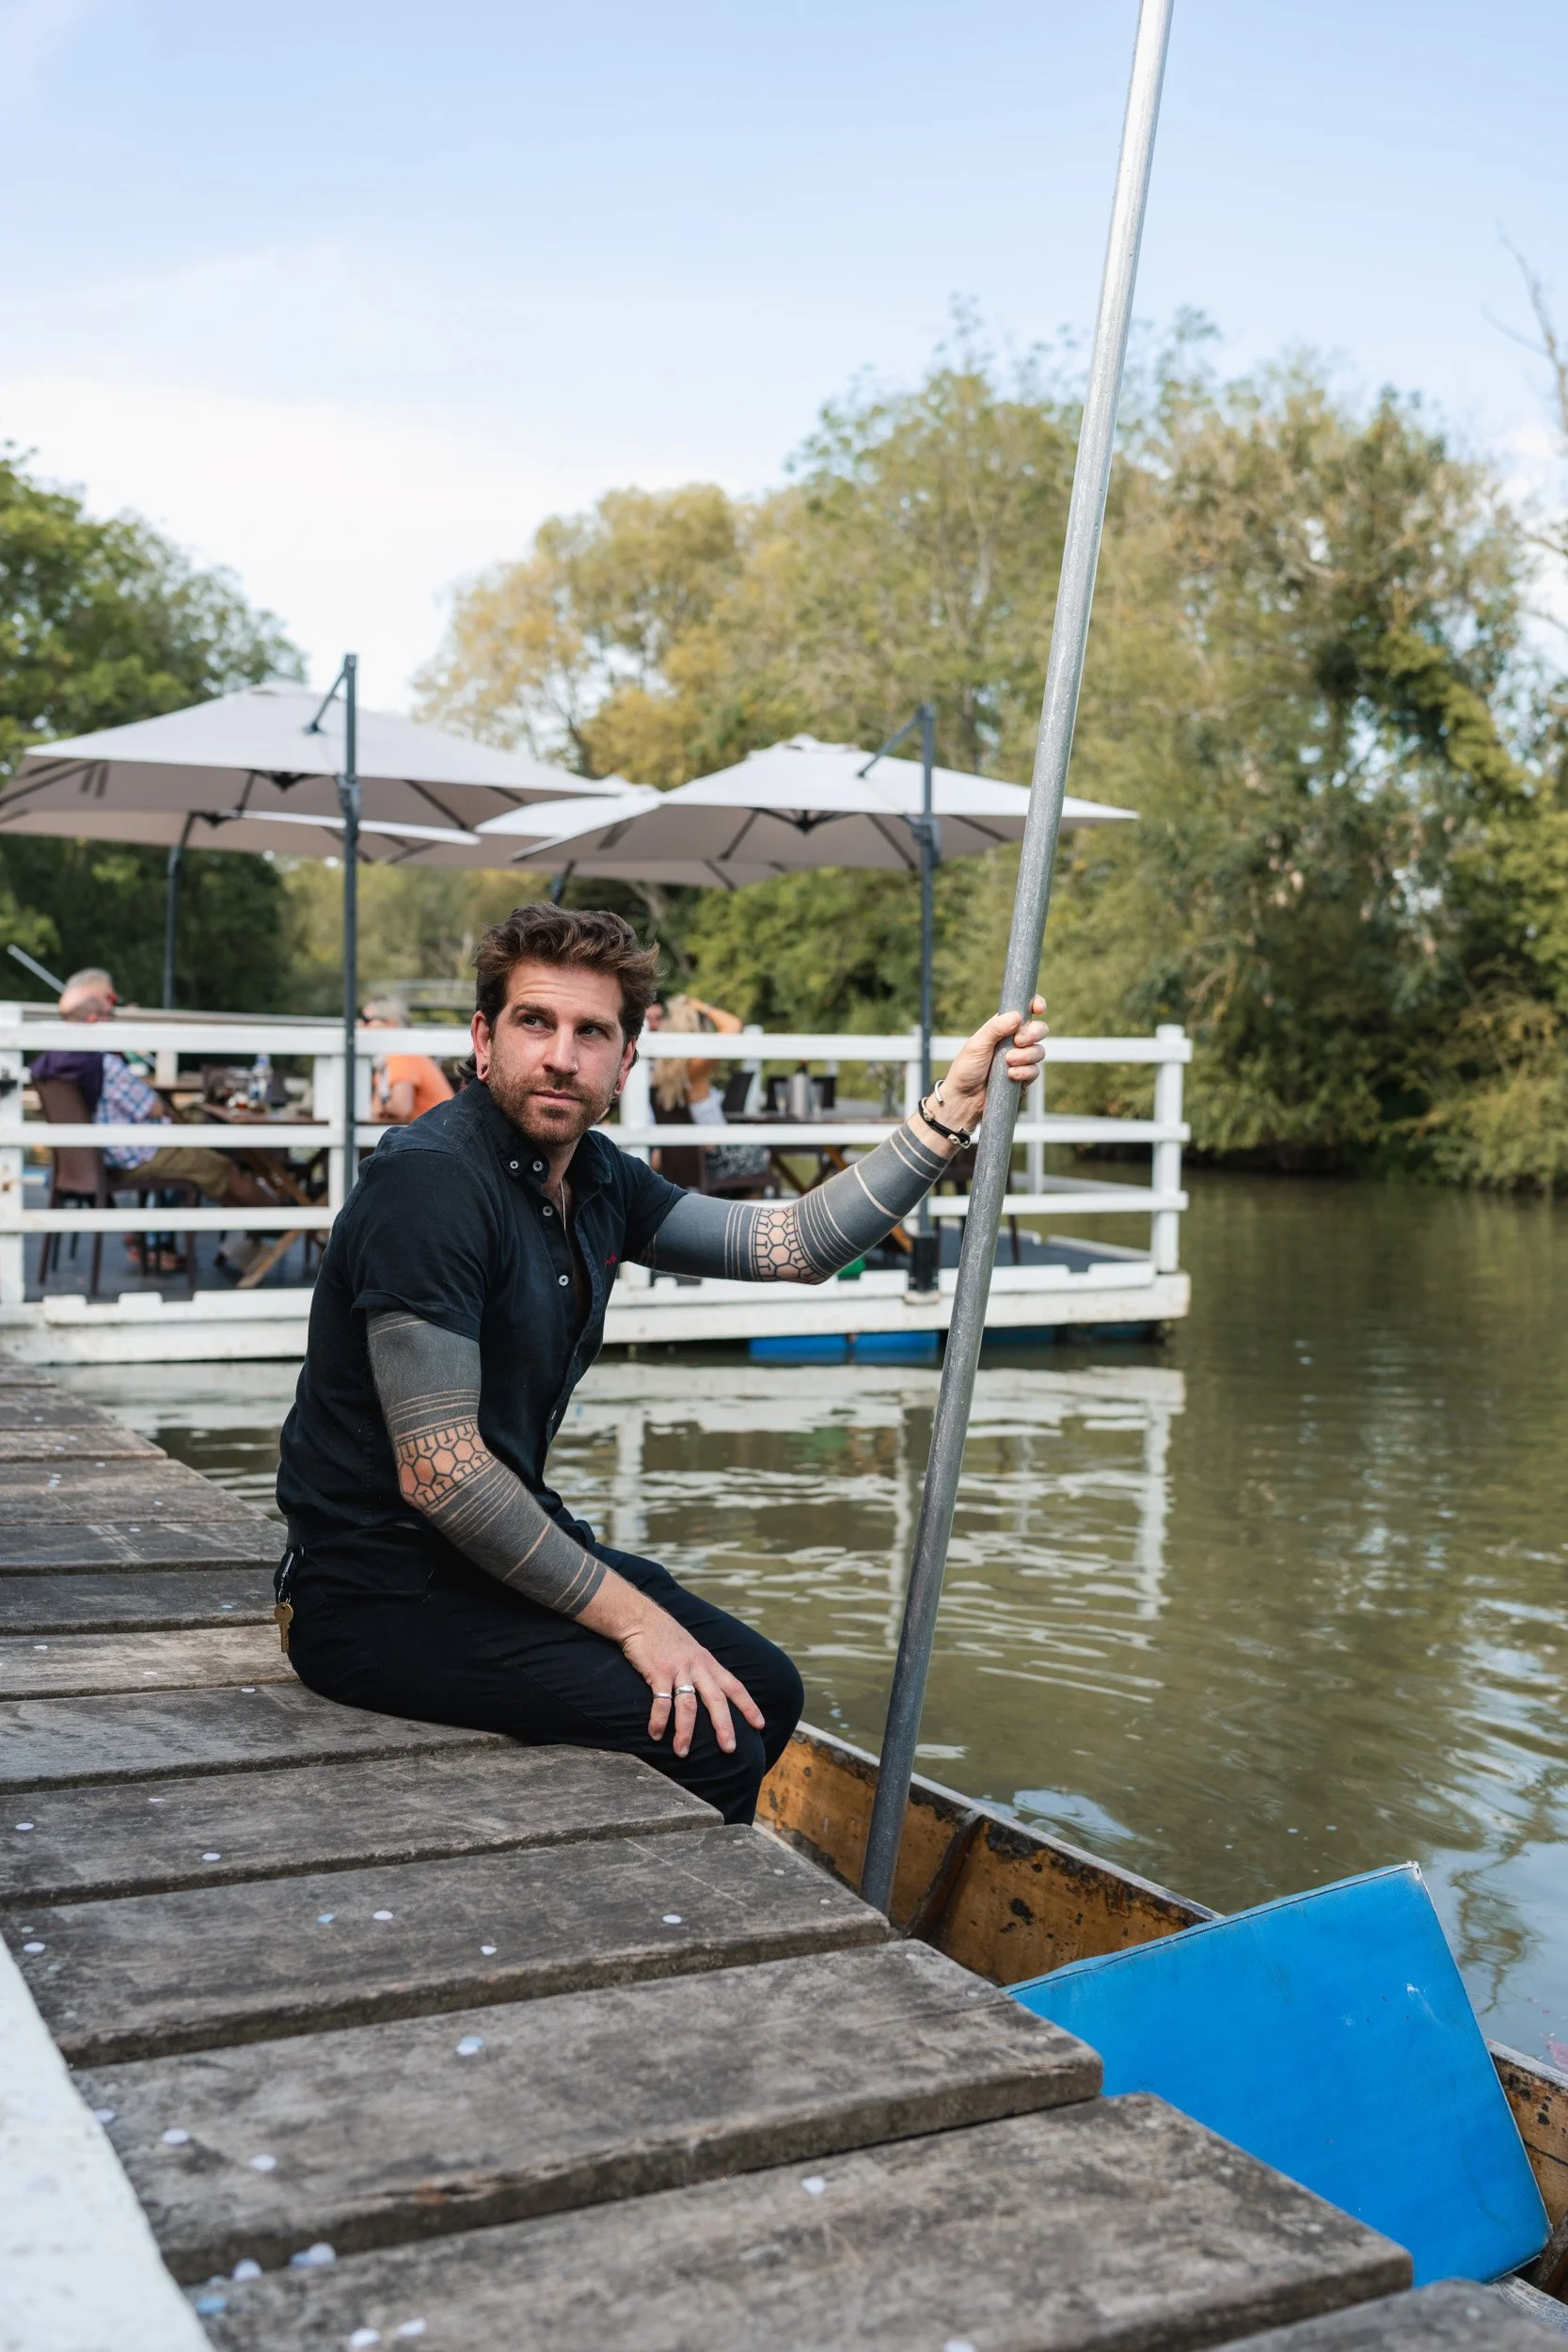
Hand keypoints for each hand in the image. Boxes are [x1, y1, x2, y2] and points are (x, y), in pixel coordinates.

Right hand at [618, 1604, 765, 1758]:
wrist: (641, 1618)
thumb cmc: (666, 1637)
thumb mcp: (692, 1651)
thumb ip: (702, 1670)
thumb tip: (712, 1692)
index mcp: (708, 1663)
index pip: (734, 1686)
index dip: (748, 1706)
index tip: (760, 1725)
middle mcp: (697, 1666)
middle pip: (716, 1699)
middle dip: (724, 1725)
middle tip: (729, 1748)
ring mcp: (678, 1669)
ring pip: (688, 1705)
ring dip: (685, 1731)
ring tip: (682, 1752)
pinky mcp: (658, 1671)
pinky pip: (661, 1701)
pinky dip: (658, 1720)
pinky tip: (655, 1734)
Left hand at [926, 997, 1047, 1138]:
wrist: (964, 1099)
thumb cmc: (965, 1069)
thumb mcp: (977, 1044)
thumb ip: (995, 1028)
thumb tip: (1017, 1016)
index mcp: (1002, 1028)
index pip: (1025, 1010)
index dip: (1036, 1005)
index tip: (1039, 1008)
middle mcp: (1014, 1042)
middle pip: (1039, 1030)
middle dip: (1033, 1033)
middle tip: (1018, 1041)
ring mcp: (1021, 1060)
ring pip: (1039, 1051)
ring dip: (1026, 1056)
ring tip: (1008, 1062)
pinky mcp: (1024, 1077)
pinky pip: (1036, 1071)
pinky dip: (1025, 1072)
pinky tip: (1011, 1076)